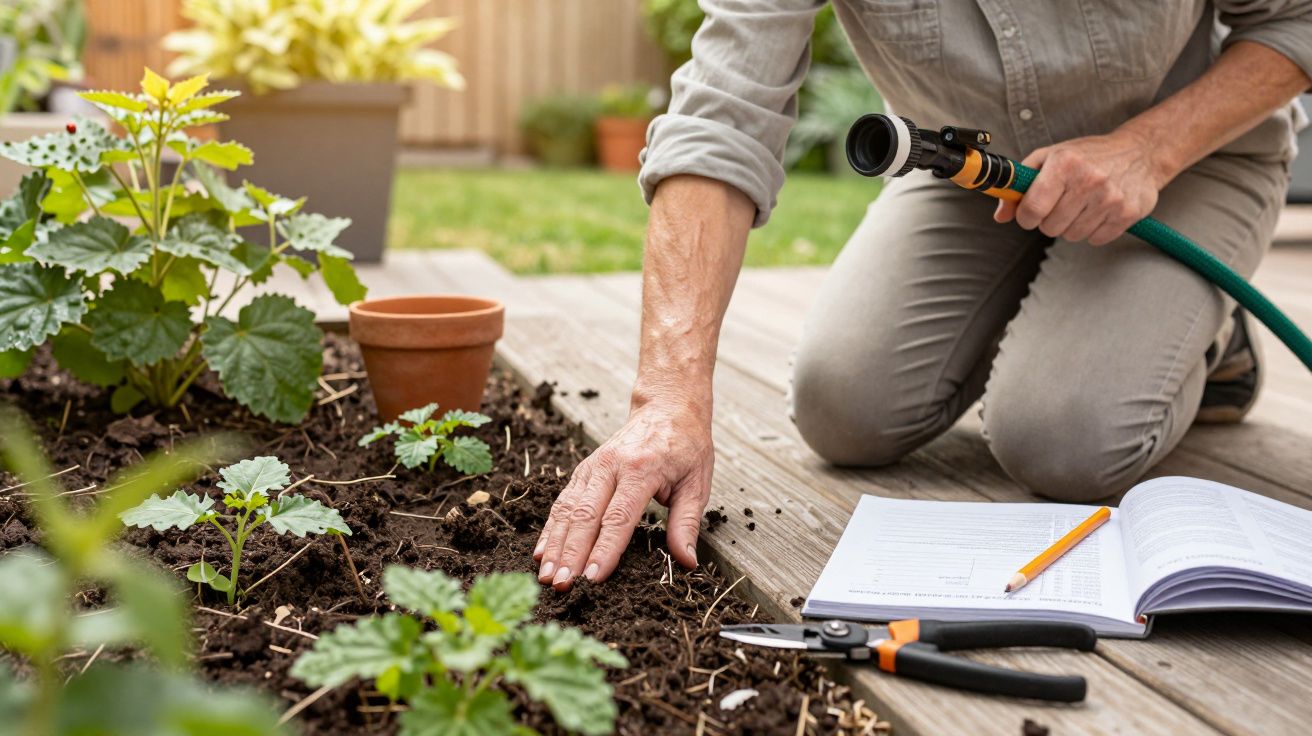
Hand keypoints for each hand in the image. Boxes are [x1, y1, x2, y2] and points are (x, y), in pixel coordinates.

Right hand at [533, 397, 712, 590]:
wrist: (667, 407)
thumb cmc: (685, 446)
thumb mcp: (697, 483)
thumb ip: (687, 523)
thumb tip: (687, 561)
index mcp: (641, 469)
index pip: (618, 517)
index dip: (604, 550)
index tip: (592, 578)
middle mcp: (611, 466)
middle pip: (585, 515)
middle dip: (570, 553)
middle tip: (560, 584)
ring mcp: (593, 467)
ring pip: (567, 509)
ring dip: (554, 545)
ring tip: (545, 575)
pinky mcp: (583, 470)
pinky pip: (562, 501)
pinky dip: (550, 528)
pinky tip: (540, 552)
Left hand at [994, 129, 1169, 244]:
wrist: (1140, 152)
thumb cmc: (1088, 155)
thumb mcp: (1049, 158)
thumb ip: (1020, 185)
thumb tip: (1001, 215)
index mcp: (1065, 164)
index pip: (1032, 210)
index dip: (1026, 217)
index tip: (1031, 212)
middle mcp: (1089, 180)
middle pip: (1050, 228)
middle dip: (1050, 220)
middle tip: (1061, 203)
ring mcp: (1110, 198)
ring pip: (1072, 236)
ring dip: (1072, 225)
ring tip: (1082, 205)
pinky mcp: (1127, 213)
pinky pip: (1096, 240)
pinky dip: (1094, 230)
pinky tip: (1099, 211)